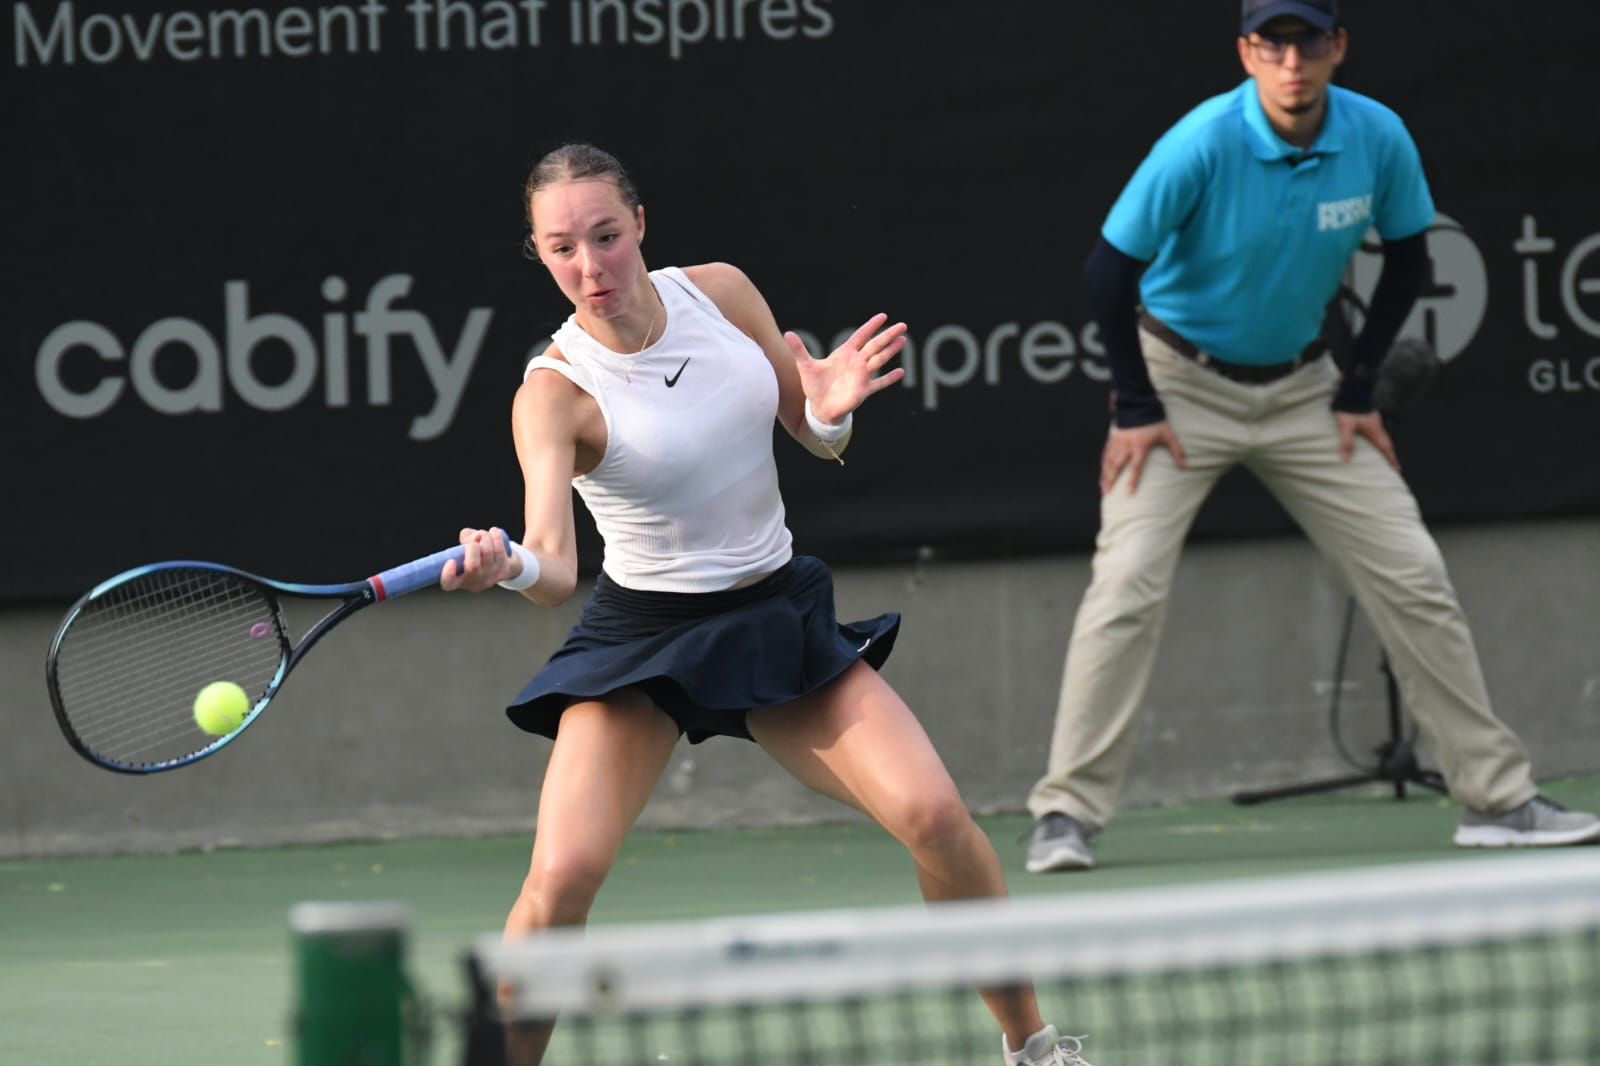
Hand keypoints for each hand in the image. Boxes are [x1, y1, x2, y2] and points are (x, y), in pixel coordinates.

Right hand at [439, 527, 515, 591]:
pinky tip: (494, 532)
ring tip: (482, 534)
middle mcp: (475, 582)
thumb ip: (465, 539)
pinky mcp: (504, 570)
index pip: (449, 583)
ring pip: (487, 552)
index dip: (447, 574)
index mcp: (460, 580)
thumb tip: (472, 536)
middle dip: (472, 546)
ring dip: (484, 537)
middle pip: (472, 565)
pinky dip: (496, 537)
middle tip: (474, 540)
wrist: (505, 566)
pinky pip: (499, 550)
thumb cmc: (479, 556)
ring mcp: (491, 577)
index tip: (451, 561)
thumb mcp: (466, 549)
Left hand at [784, 312, 907, 422]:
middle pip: (875, 345)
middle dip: (888, 335)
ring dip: (891, 351)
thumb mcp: (805, 366)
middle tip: (903, 325)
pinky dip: (889, 378)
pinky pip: (879, 383)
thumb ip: (799, 349)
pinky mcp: (864, 390)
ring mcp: (862, 376)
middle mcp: (856, 362)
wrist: (819, 408)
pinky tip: (901, 372)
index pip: (860, 336)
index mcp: (844, 353)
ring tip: (903, 340)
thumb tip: (787, 333)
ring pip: (880, 360)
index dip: (871, 326)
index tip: (883, 316)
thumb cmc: (814, 386)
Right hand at [1100, 421, 1186, 494]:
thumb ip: (1176, 450)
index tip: (1128, 493)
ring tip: (1102, 486)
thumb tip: (1185, 466)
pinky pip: (1106, 452)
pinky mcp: (1113, 437)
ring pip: (1108, 460)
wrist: (1140, 405)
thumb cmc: (1155, 422)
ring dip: (1104, 473)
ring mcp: (1118, 441)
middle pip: (1116, 465)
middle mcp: (1127, 445)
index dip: (1132, 480)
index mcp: (1140, 446)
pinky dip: (1103, 462)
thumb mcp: (1168, 435)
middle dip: (1110, 480)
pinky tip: (1102, 470)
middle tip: (1106, 492)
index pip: (1135, 467)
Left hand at [1335, 411, 1399, 470]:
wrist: (1352, 389)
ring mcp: (1374, 421)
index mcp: (1375, 431)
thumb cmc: (1349, 408)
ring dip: (1383, 447)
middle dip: (1389, 455)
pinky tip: (1371, 441)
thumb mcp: (1346, 425)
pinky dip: (1376, 440)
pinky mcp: (1368, 417)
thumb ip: (1346, 441)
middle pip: (1386, 444)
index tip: (1398, 470)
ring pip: (1382, 437)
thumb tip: (1345, 459)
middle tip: (1393, 466)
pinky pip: (1376, 432)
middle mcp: (1377, 427)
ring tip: (1383, 456)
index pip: (1386, 448)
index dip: (1391, 460)